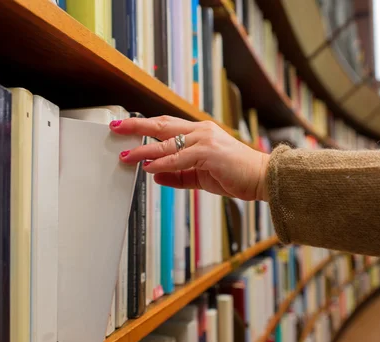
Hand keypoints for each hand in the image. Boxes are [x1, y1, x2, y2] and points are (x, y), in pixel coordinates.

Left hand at [111, 116, 269, 200]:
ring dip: (144, 149)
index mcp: (200, 132)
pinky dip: (162, 162)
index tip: (126, 127)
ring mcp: (206, 139)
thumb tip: (155, 175)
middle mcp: (201, 131)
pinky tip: (149, 166)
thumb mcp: (201, 176)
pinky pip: (179, 157)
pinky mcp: (209, 152)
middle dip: (137, 126)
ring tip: (127, 155)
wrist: (262, 178)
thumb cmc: (236, 176)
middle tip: (116, 127)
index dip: (145, 126)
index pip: (167, 125)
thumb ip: (178, 175)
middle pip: (162, 124)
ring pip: (168, 142)